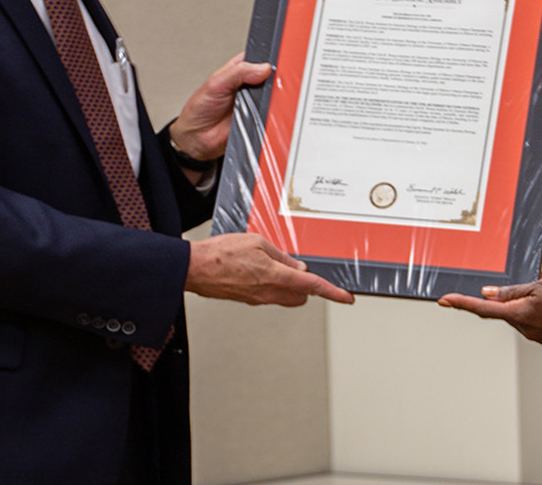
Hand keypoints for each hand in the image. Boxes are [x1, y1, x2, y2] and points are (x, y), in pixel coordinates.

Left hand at [169, 53, 272, 160]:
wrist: (197, 138)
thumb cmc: (200, 108)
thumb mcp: (215, 83)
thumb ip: (238, 72)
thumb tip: (263, 68)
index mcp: (239, 69)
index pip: (258, 58)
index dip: (267, 59)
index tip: (271, 64)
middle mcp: (249, 84)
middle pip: (270, 77)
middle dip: (273, 79)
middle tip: (266, 84)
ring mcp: (255, 101)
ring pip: (274, 95)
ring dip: (273, 97)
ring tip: (261, 100)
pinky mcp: (259, 117)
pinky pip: (272, 113)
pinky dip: (272, 112)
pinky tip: (266, 112)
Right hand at [186, 232, 354, 305]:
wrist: (195, 268)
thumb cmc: (221, 253)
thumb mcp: (258, 243)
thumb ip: (282, 256)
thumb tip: (297, 266)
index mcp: (276, 277)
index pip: (313, 286)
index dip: (333, 293)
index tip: (346, 298)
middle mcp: (269, 293)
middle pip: (302, 296)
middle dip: (309, 286)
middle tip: (304, 271)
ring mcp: (258, 299)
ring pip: (287, 297)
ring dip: (291, 286)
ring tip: (279, 266)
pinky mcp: (248, 299)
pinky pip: (270, 296)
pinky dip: (275, 285)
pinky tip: (263, 271)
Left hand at [438, 276, 541, 344]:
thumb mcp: (540, 286)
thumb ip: (512, 290)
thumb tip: (490, 293)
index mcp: (520, 315)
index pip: (483, 308)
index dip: (462, 303)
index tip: (445, 300)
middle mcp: (525, 329)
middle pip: (504, 310)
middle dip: (511, 296)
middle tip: (533, 285)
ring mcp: (536, 335)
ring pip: (520, 314)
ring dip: (527, 301)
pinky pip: (533, 320)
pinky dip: (536, 308)